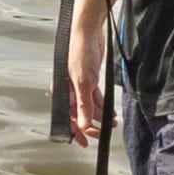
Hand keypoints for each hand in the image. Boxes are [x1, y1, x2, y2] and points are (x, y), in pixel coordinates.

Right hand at [65, 0, 111, 148]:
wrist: (88, 31)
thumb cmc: (80, 53)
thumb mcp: (84, 83)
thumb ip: (83, 105)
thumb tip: (82, 125)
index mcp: (61, 92)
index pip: (67, 117)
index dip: (76, 131)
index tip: (85, 143)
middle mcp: (68, 90)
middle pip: (78, 114)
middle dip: (90, 125)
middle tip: (101, 134)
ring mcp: (79, 84)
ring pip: (88, 106)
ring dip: (99, 116)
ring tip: (111, 124)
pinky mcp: (89, 78)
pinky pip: (94, 97)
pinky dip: (102, 105)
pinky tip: (110, 112)